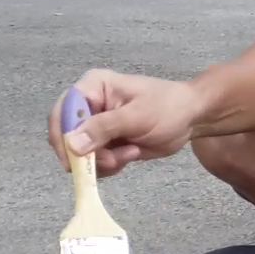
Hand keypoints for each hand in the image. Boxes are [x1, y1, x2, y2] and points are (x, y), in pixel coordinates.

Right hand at [49, 70, 204, 176]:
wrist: (191, 118)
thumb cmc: (168, 107)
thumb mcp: (137, 116)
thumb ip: (104, 128)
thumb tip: (72, 145)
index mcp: (92, 87)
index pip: (63, 113)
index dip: (63, 138)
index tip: (74, 160)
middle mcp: (88, 105)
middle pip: (66, 137)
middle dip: (88, 154)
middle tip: (113, 161)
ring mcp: (94, 126)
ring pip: (80, 154)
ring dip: (103, 161)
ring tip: (131, 152)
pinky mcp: (104, 143)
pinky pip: (93, 162)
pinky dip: (109, 165)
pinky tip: (131, 154)